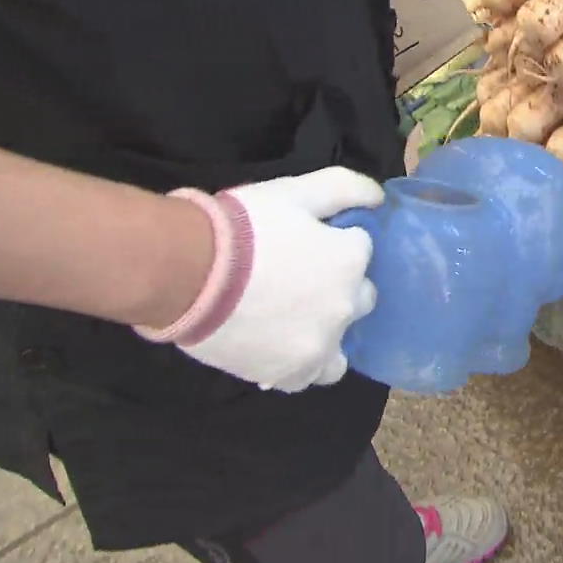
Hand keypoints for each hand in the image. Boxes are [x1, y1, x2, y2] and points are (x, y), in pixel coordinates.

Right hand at [137, 168, 383, 391]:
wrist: (185, 272)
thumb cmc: (241, 226)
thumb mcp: (294, 190)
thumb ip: (345, 187)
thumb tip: (378, 198)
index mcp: (350, 261)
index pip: (360, 248)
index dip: (333, 241)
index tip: (304, 240)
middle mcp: (345, 307)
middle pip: (359, 297)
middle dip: (338, 286)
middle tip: (297, 279)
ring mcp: (319, 346)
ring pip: (340, 345)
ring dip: (327, 334)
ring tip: (294, 323)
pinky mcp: (289, 374)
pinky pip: (309, 375)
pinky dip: (300, 364)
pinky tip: (278, 348)